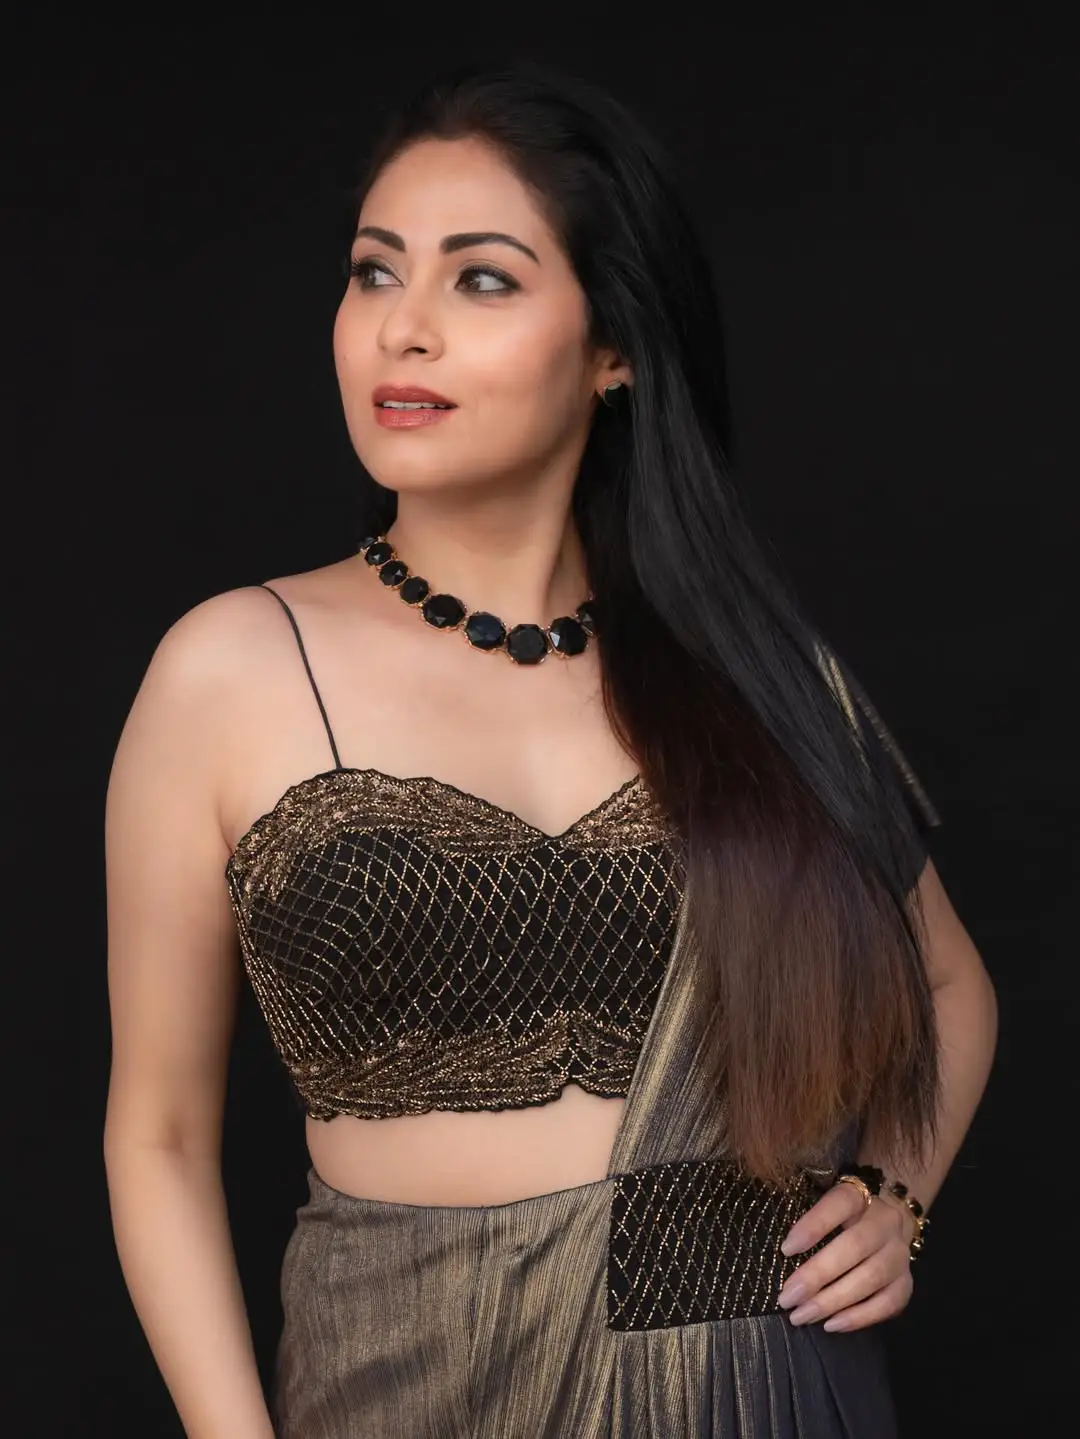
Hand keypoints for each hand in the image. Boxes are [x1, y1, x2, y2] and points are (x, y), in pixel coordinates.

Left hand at [776, 1181, 915, 1332]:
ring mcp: (899, 1253)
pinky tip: (832, 1324)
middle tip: (787, 1298)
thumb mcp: (826, 1201)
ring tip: (802, 1315)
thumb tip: (784, 1248)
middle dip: (817, 1276)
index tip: (786, 1249)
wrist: (891, 1216)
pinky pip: (888, 1304)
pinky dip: (859, 1317)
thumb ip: (808, 1216)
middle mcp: (885, 1222)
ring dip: (833, 1301)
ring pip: (871, 1278)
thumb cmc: (843, 1211)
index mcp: (860, 1194)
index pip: (839, 1204)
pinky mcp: (906, 1281)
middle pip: (854, 1247)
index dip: (813, 1225)